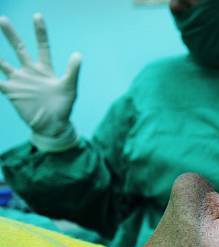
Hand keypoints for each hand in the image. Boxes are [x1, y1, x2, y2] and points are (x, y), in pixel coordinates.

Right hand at [0, 13, 79, 151]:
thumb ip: (72, 71)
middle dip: (11, 34)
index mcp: (45, 69)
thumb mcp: (70, 88)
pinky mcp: (11, 92)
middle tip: (2, 18)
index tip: (37, 15)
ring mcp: (20, 81)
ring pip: (3, 62)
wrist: (53, 126)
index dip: (40, 32)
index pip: (42, 46)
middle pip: (19, 49)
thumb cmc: (64, 108)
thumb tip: (78, 54)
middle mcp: (31, 72)